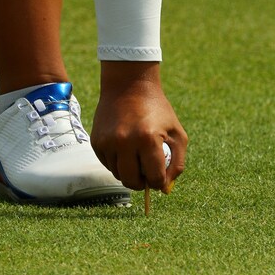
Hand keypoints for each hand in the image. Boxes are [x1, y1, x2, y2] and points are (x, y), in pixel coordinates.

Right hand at [90, 61, 187, 192]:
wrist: (129, 86)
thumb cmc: (158, 111)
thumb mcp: (177, 134)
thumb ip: (177, 163)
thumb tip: (164, 188)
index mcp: (148, 139)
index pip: (154, 178)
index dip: (158, 182)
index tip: (160, 178)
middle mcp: (125, 142)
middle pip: (132, 182)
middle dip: (142, 184)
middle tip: (147, 176)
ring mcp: (108, 142)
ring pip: (118, 175)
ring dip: (129, 173)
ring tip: (137, 159)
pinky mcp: (97, 142)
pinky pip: (107, 164)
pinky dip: (117, 164)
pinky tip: (125, 150)